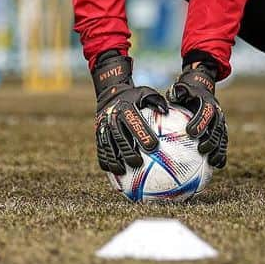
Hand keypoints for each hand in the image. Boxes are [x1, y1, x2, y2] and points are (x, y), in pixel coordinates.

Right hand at [92, 51, 167, 174]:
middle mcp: (112, 117)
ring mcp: (103, 125)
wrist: (110, 92)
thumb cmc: (134, 96)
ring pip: (106, 144)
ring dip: (113, 158)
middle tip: (137, 163)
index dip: (143, 134)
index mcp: (126, 108)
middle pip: (119, 136)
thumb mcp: (146, 93)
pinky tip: (112, 171)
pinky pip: (100, 148)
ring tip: (121, 171)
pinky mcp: (98, 132)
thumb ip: (157, 101)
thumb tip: (167, 111)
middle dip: (127, 150)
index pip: (135, 122)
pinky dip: (104, 159)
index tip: (153, 146)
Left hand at [166, 61, 227, 168]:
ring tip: (212, 162)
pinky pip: (223, 144)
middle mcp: (217, 113)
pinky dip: (222, 155)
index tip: (190, 132)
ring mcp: (221, 123)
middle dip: (211, 139)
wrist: (201, 91)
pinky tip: (216, 166)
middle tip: (201, 149)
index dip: (200, 122)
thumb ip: (176, 92)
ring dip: (219, 150)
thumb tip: (170, 97)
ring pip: (223, 138)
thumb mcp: (180, 90)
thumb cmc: (185, 93)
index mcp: (207, 103)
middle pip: (217, 128)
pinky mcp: (221, 132)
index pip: (206, 111)